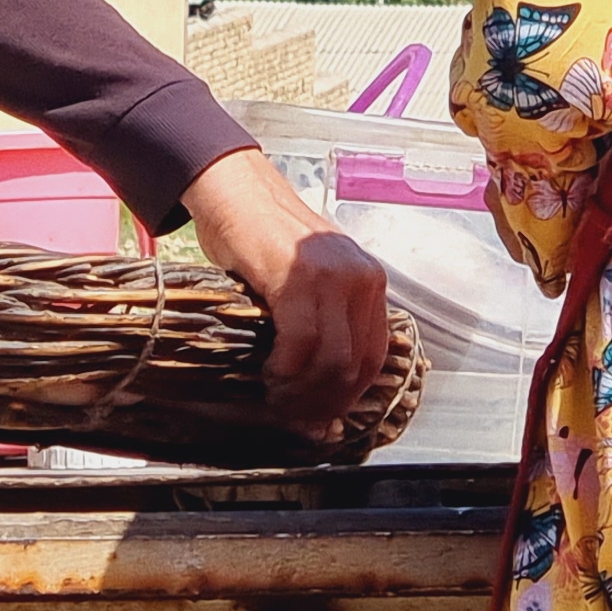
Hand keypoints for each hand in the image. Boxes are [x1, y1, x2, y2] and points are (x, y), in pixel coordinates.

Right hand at [179, 149, 389, 419]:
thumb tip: (318, 396)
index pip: (374, 357)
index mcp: (370, 282)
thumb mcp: (310, 279)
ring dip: (302, 391)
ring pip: (331, 361)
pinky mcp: (297, 276)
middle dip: (323, 402)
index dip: (348, 396)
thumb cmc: (265, 237)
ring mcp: (332, 277)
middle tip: (294, 417)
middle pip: (354, 366)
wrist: (237, 193)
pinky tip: (268, 372)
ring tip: (277, 397)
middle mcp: (361, 279)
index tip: (321, 417)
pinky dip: (284, 369)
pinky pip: (300, 342)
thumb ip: (322, 326)